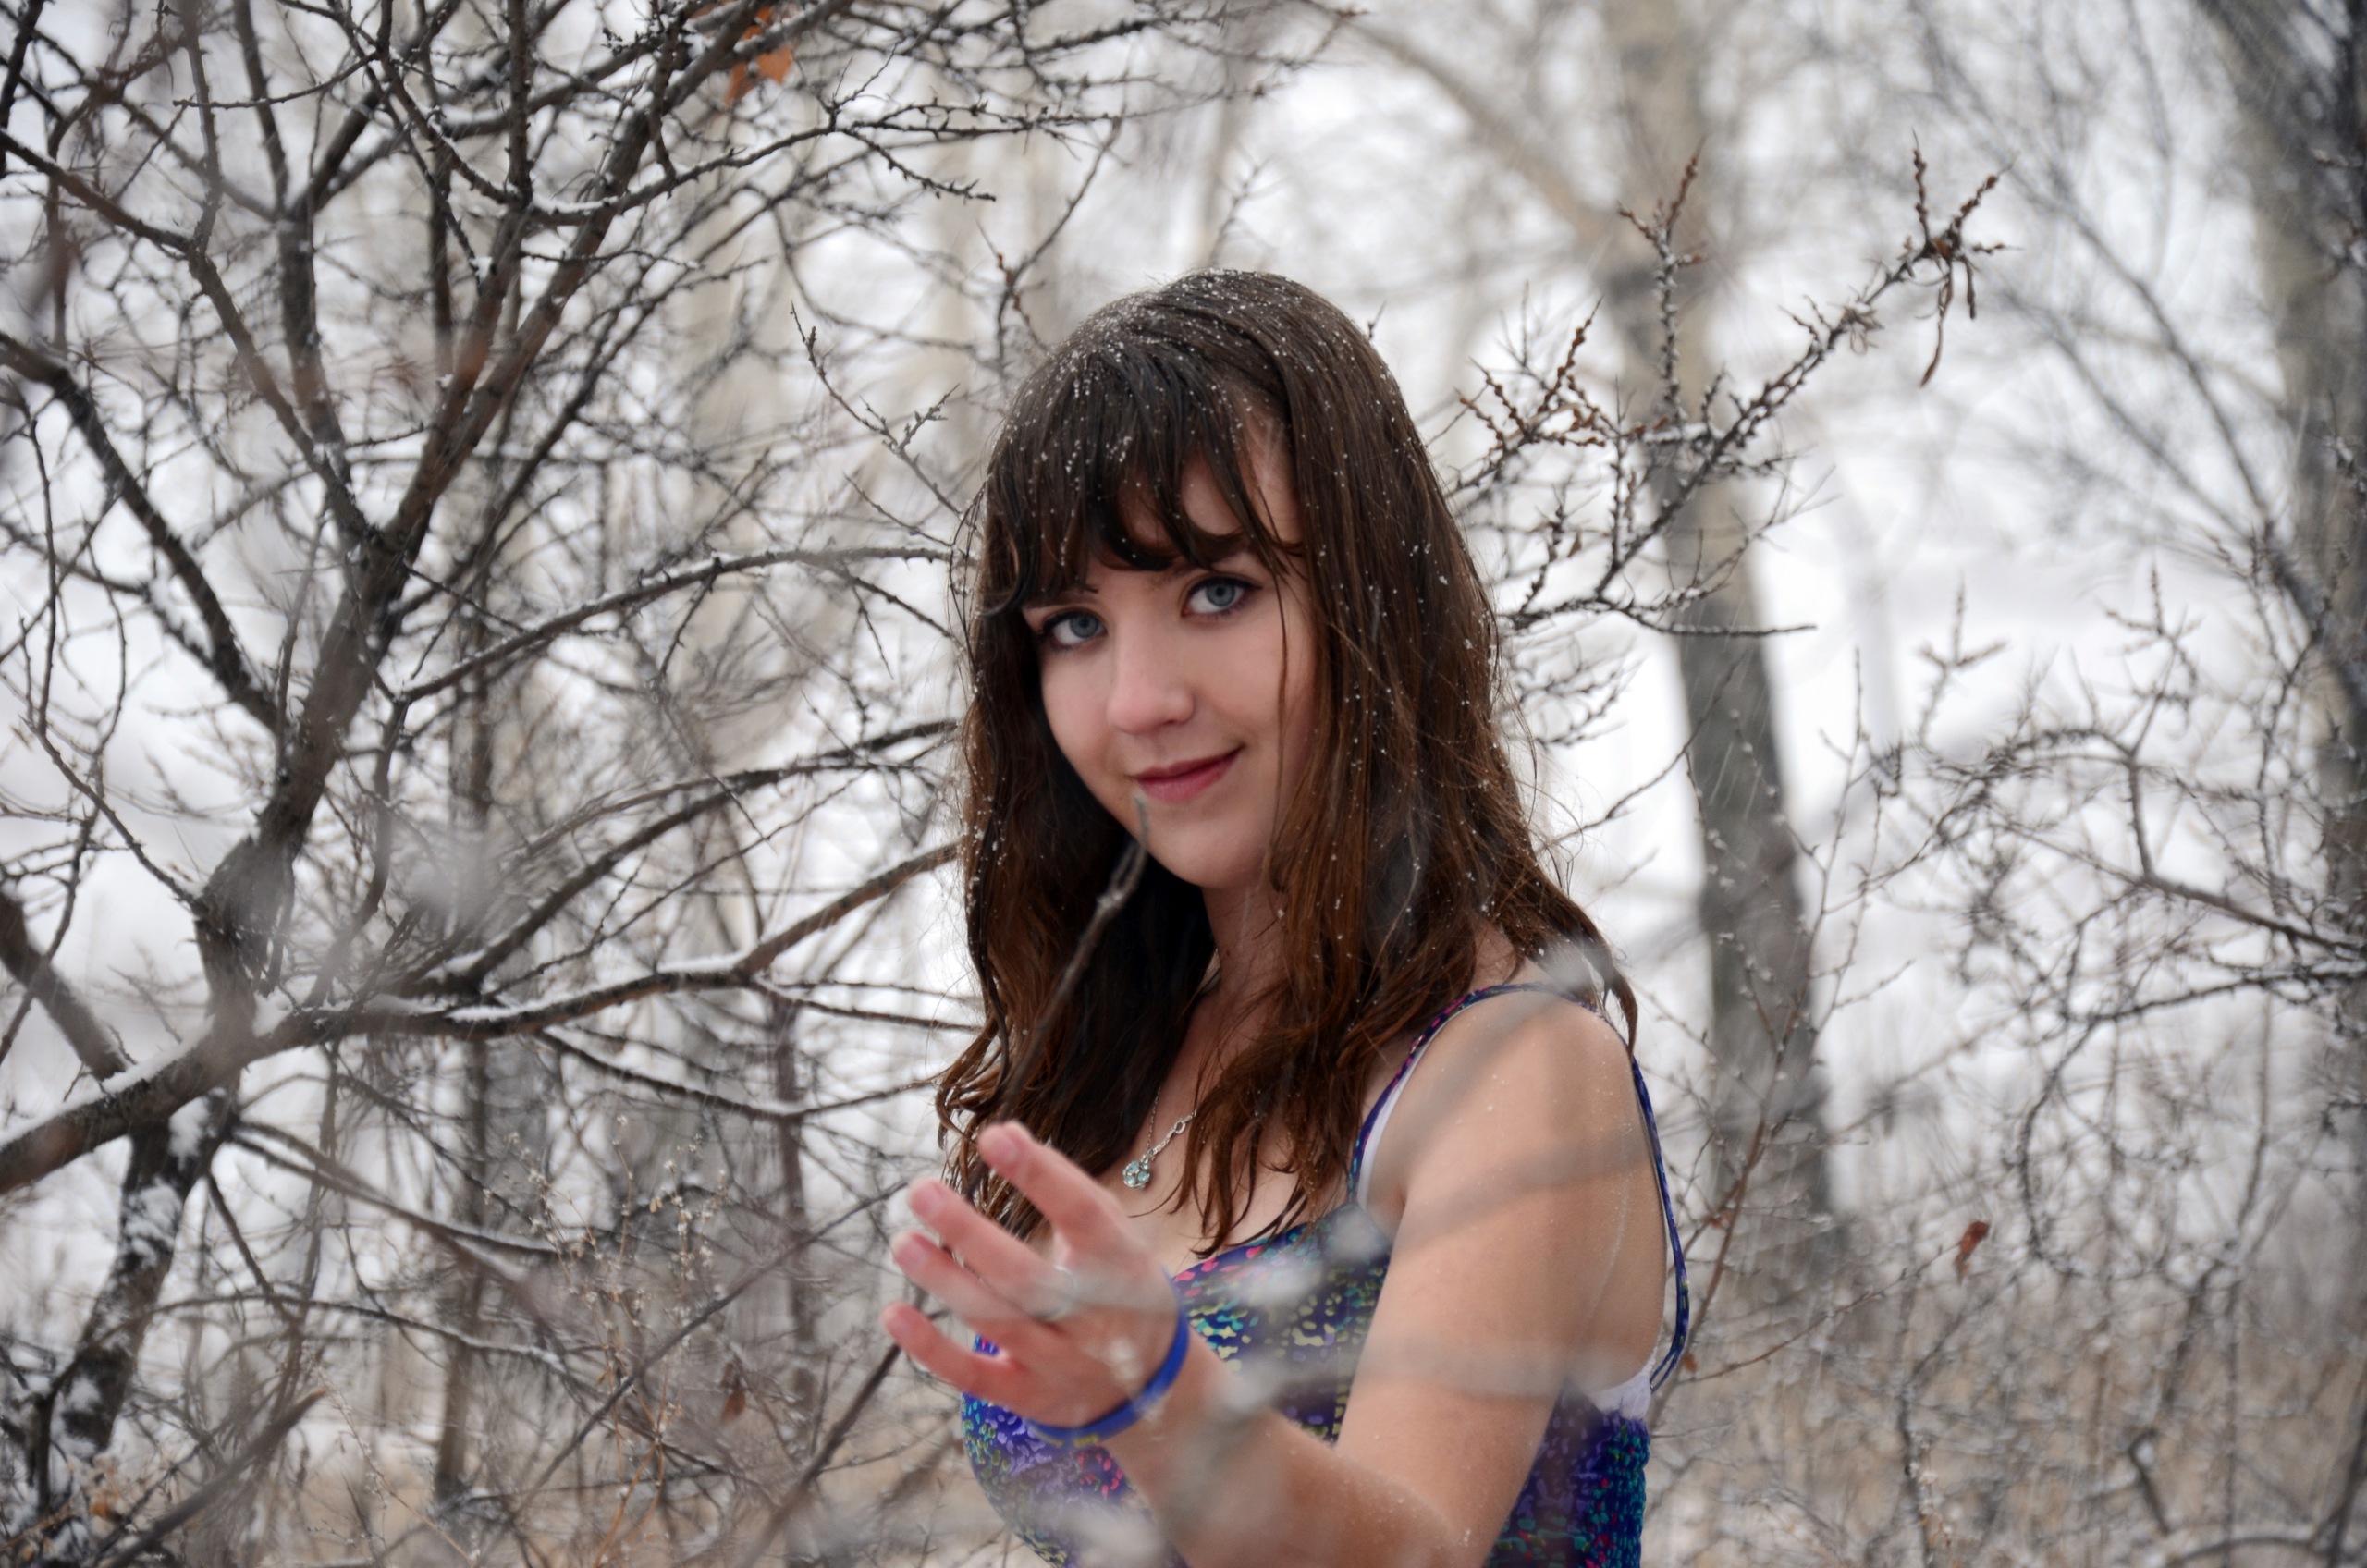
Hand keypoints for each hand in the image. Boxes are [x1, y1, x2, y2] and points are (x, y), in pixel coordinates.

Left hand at [882, 1122, 1183, 1428]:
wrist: (1156, 1386)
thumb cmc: (1120, 1289)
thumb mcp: (1116, 1239)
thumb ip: (1066, 1189)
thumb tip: (1005, 1132)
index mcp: (1123, 1265)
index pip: (1084, 1215)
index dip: (1041, 1176)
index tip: (995, 1137)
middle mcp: (1095, 1318)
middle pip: (1029, 1276)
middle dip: (971, 1233)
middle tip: (921, 1190)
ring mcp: (1063, 1363)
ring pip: (998, 1322)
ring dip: (946, 1281)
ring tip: (904, 1242)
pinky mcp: (1030, 1398)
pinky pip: (976, 1377)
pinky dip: (932, 1349)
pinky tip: (895, 1314)